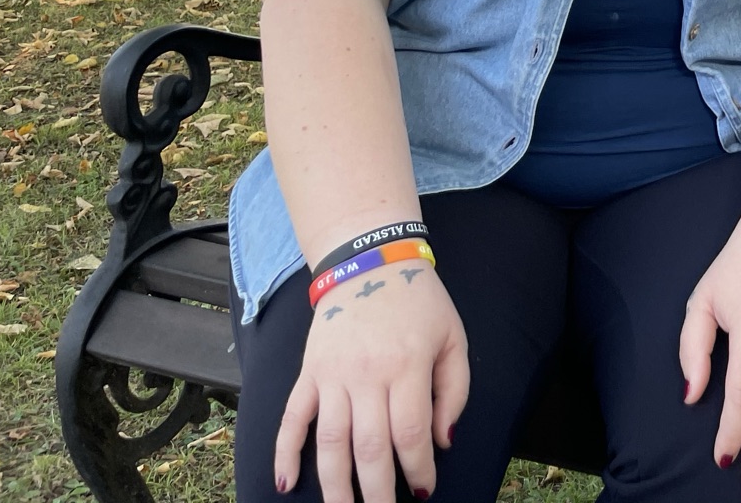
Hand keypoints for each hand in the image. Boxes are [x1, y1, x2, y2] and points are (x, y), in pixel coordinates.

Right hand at [275, 260, 468, 502]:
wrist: (370, 260)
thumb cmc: (419, 303)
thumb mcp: (453, 338)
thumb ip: (455, 390)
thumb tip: (443, 442)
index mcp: (407, 366)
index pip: (410, 433)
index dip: (417, 469)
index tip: (424, 491)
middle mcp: (367, 374)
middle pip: (369, 447)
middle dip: (376, 492)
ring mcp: (332, 375)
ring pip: (330, 442)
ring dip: (334, 486)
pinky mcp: (308, 372)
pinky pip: (292, 417)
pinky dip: (285, 451)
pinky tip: (285, 483)